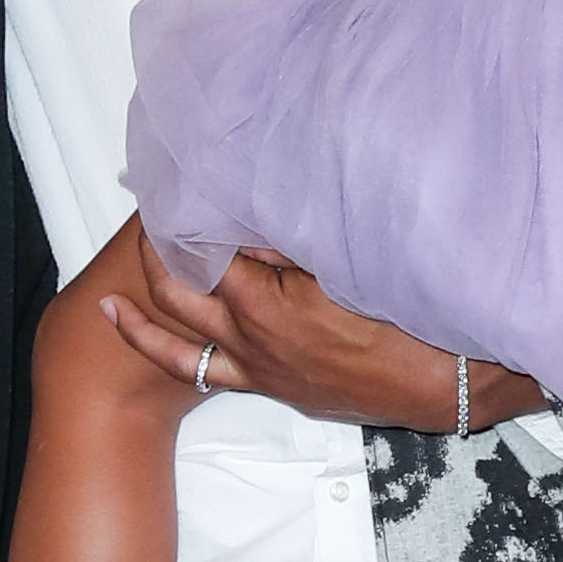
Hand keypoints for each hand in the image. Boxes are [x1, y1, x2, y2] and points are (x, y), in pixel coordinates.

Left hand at [101, 237, 543, 433]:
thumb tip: (242, 202)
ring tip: (108, 285)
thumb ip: (289, 233)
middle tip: (149, 206)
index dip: (184, 209)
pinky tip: (130, 325)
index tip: (172, 176)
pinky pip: (198, 371)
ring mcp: (258, 368)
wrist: (454, 384)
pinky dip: (158, 346)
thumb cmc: (414, 319)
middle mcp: (248, 339)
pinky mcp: (272, 385)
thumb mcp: (350, 259)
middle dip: (156, 246)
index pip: (201, 245)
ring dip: (146, 302)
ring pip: (177, 335)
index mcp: (263, 304)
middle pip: (177, 284)